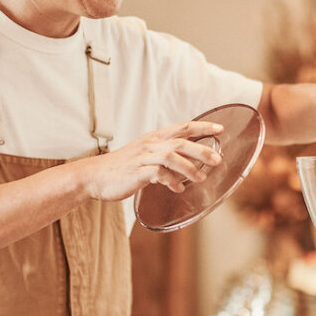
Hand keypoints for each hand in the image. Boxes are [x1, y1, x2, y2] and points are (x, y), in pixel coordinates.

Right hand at [76, 120, 224, 201]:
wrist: (95, 176)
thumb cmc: (122, 167)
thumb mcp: (145, 155)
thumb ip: (165, 156)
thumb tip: (188, 163)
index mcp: (154, 138)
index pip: (182, 127)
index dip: (202, 127)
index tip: (220, 129)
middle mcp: (151, 144)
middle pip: (181, 141)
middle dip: (202, 149)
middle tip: (217, 159)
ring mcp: (143, 157)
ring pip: (172, 156)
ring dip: (189, 167)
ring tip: (201, 178)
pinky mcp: (137, 172)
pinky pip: (159, 174)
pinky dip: (171, 181)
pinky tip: (178, 188)